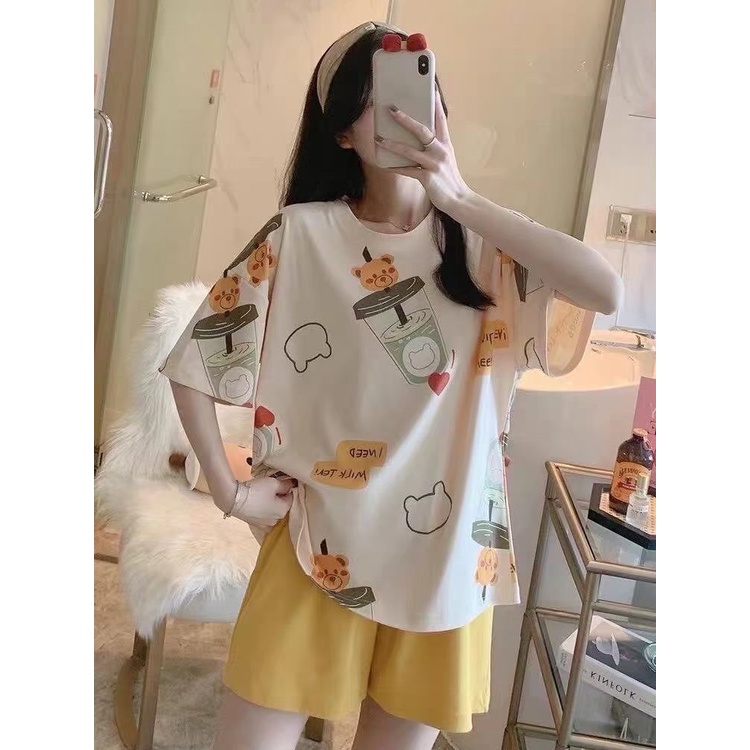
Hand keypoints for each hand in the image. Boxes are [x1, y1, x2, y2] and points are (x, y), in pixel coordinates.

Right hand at [227, 475, 296, 526]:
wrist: (234, 499)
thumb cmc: (257, 490)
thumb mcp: (274, 483)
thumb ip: (286, 484)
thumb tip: (292, 485)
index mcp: (284, 511)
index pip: (291, 497)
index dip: (286, 488)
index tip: (279, 483)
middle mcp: (276, 521)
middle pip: (282, 506)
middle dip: (279, 497)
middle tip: (269, 488)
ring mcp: (265, 525)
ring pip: (273, 512)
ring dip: (270, 504)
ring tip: (262, 494)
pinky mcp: (255, 525)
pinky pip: (264, 516)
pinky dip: (263, 510)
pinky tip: (257, 503)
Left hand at [375, 89, 472, 212]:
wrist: (458, 200)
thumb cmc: (448, 178)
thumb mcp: (445, 158)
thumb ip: (434, 146)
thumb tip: (416, 136)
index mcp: (445, 143)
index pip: (440, 118)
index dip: (435, 102)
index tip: (430, 86)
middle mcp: (441, 151)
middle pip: (422, 130)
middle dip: (406, 120)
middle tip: (392, 110)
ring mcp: (434, 164)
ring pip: (410, 151)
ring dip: (393, 144)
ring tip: (380, 139)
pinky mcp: (427, 178)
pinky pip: (407, 171)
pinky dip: (395, 168)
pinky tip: (384, 165)